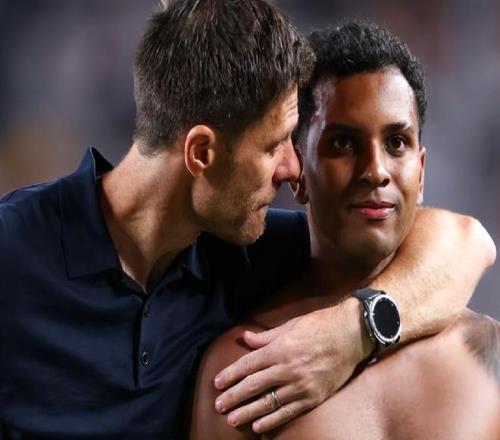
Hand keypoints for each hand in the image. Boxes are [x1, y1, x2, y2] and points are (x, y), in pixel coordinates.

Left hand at [213, 297, 373, 432]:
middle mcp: (288, 368)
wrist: (352, 335)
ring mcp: (301, 385)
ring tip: (232, 419)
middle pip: (254, 385)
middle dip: (234, 396)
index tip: (217, 383)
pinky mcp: (314, 397)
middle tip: (219, 405)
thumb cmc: (320, 325)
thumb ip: (266, 336)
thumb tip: (245, 338)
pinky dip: (272, 421)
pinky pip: (289, 412)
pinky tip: (258, 427)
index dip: (230, 375)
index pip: (248, 365)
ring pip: (268, 402)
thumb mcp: (290, 325)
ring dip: (247, 412)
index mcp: (280, 349)